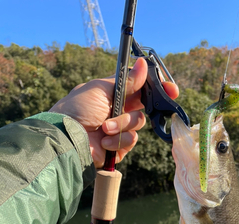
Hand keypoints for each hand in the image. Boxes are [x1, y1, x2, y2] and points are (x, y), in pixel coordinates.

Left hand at [50, 58, 178, 166]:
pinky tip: (104, 141)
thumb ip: (127, 81)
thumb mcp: (102, 90)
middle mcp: (117, 110)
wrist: (68, 139)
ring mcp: (118, 129)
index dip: (155, 87)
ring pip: (138, 123)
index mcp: (112, 93)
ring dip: (122, 124)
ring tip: (104, 128)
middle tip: (166, 100)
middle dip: (151, 105)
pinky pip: (131, 140)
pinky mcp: (118, 146)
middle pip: (143, 105)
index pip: (139, 87)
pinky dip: (119, 140)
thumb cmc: (77, 109)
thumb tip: (143, 63)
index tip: (171, 88)